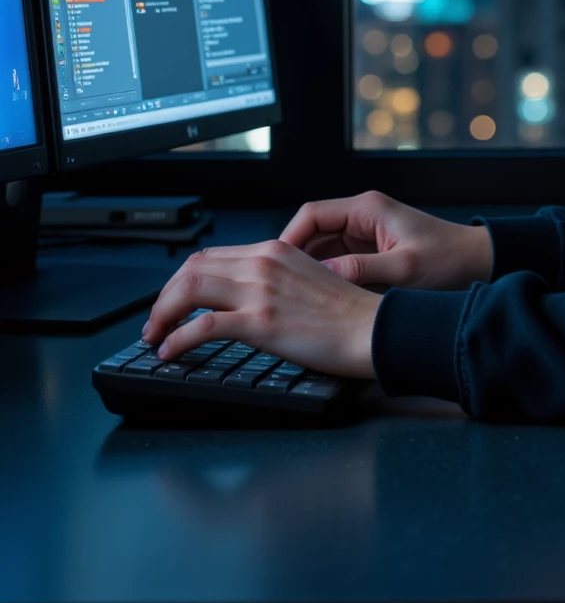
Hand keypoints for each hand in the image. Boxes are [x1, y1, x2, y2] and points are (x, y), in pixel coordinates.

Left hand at [140, 240, 382, 377]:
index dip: (182, 279)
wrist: (372, 328)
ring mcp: (260, 291)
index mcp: (273, 250)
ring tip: (155, 337)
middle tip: (155, 322)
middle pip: (191, 269)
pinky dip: (177, 339)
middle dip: (164, 296)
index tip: (173, 301)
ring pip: (189, 290)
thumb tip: (246, 295)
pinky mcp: (261, 322)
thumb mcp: (306, 278)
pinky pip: (203, 325)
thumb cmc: (347, 312)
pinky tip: (170, 351)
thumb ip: (275, 278)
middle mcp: (263, 263)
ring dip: (162, 314)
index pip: (210, 256)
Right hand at [279, 189, 493, 291]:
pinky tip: (317, 297)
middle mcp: (363, 217)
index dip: (289, 237)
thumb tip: (323, 276)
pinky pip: (336, 261)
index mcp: (368, 209)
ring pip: (321, 248)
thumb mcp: (404, 268)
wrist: (477, 263)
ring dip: (308, 269)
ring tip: (291, 295)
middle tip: (276, 285)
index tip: (275, 263)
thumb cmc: (449, 259)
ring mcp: (366, 235)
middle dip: (293, 257)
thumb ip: (362, 270)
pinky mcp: (370, 253)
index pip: (313, 214)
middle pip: (312, 231)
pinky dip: (324, 276)